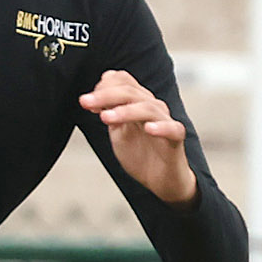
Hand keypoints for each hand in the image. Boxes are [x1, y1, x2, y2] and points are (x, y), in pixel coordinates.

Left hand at [78, 70, 196, 205]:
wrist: (161, 180)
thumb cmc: (141, 154)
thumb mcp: (118, 130)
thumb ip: (109, 111)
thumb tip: (93, 94)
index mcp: (138, 102)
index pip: (123, 81)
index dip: (103, 87)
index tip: (86, 101)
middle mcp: (153, 107)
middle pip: (131, 91)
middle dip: (105, 95)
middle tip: (85, 102)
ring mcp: (165, 122)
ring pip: (147, 107)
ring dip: (125, 111)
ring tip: (106, 118)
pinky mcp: (176, 139)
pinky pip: (172, 128)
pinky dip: (161, 126)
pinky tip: (149, 129)